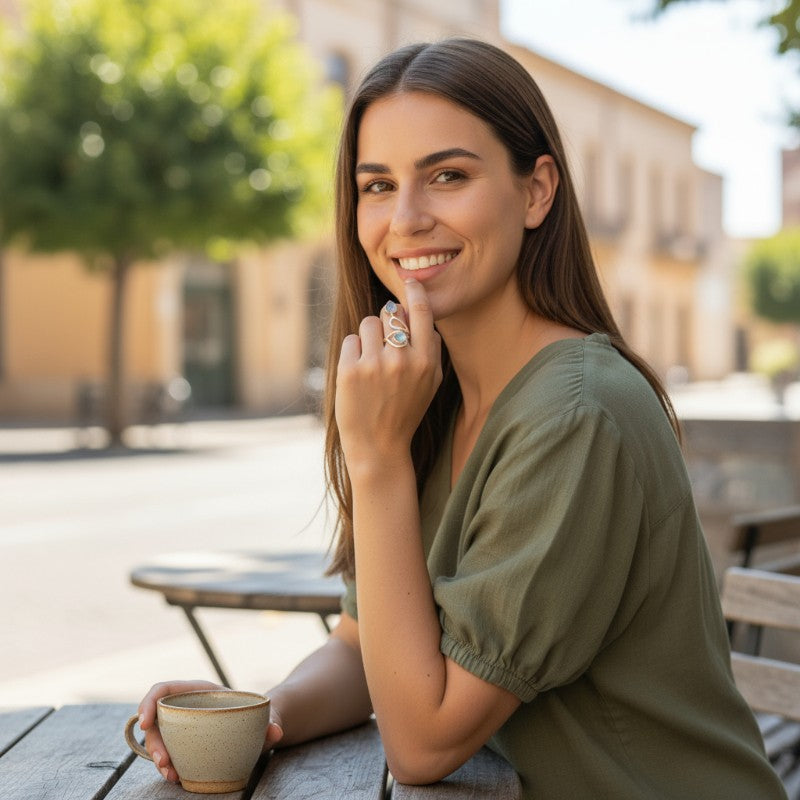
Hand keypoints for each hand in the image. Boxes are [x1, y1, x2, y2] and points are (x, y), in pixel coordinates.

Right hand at [137, 680, 284, 782]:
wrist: (259, 724)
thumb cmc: (257, 714)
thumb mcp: (263, 715)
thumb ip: (270, 721)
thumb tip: (276, 732)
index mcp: (199, 690)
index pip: (164, 689)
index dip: (149, 702)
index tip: (145, 723)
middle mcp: (187, 706)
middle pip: (157, 719)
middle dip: (154, 741)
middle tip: (164, 762)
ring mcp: (183, 726)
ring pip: (159, 739)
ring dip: (159, 757)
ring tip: (171, 774)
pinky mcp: (185, 743)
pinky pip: (169, 752)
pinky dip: (168, 765)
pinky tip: (176, 776)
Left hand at [335, 279, 441, 468]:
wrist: (378, 447)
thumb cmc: (405, 412)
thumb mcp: (431, 384)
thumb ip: (431, 349)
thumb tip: (422, 314)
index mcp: (426, 361)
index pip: (421, 311)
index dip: (414, 292)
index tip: (409, 282)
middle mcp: (402, 359)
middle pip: (391, 313)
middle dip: (386, 322)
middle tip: (385, 345)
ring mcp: (374, 365)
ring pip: (368, 323)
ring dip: (368, 337)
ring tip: (371, 362)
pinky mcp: (350, 371)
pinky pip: (351, 340)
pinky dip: (353, 352)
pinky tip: (358, 374)